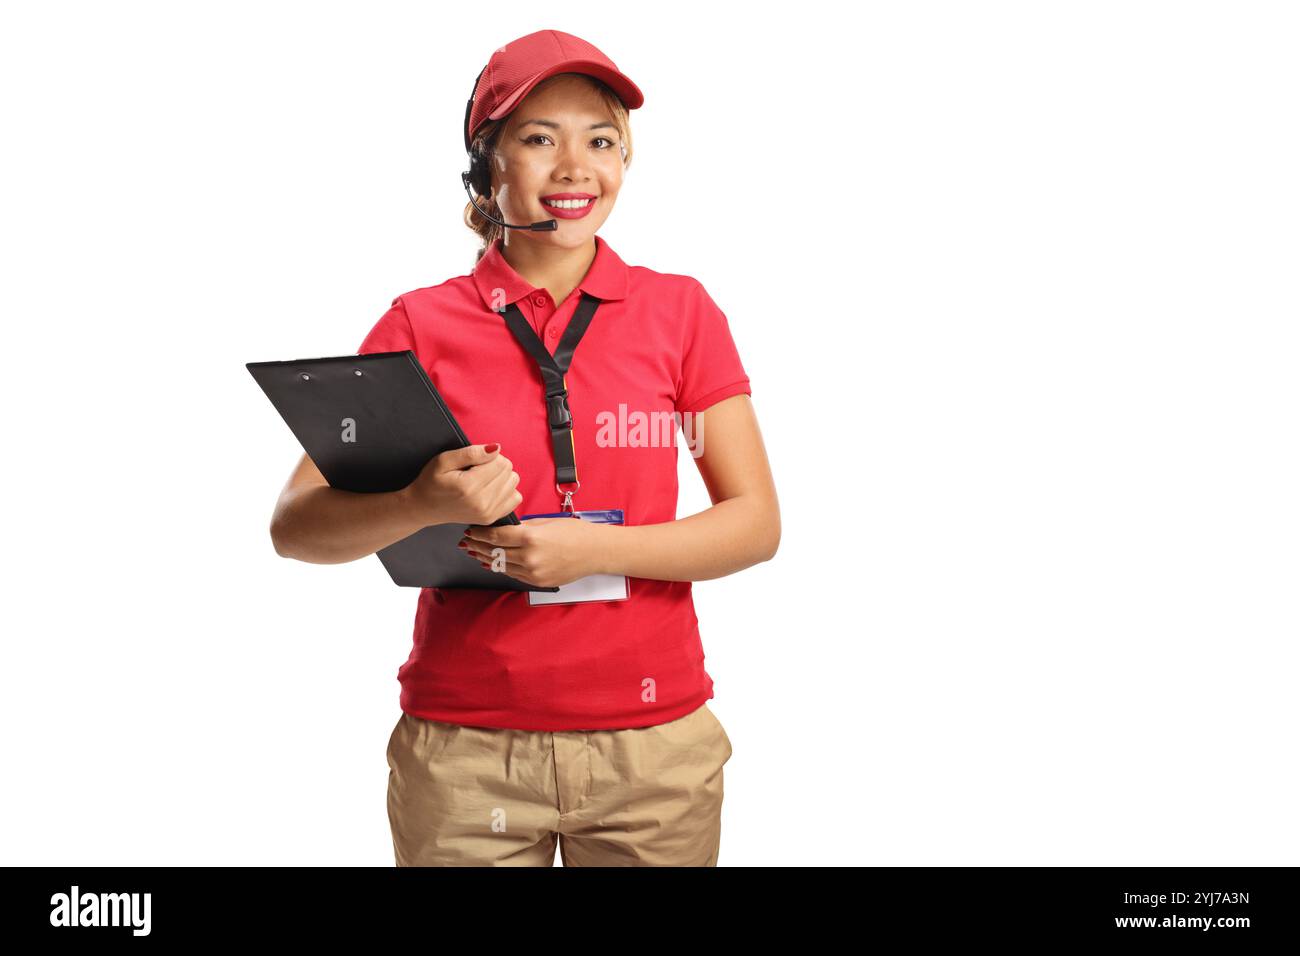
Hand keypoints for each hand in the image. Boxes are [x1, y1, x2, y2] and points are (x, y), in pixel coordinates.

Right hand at [404, 443, 521, 526]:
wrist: (424, 507)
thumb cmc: (432, 481)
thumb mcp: (444, 460)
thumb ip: (471, 453)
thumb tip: (496, 448)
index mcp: (469, 486)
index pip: (500, 462)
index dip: (490, 456)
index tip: (475, 460)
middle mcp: (481, 502)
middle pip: (509, 471)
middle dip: (496, 465)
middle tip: (477, 470)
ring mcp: (487, 513)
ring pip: (514, 483)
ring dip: (502, 477)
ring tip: (483, 479)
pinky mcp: (491, 519)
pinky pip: (515, 498)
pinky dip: (506, 491)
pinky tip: (491, 489)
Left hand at [460, 516, 606, 587]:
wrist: (596, 552)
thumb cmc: (576, 534)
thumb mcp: (546, 523)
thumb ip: (522, 527)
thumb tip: (503, 528)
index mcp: (530, 537)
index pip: (495, 536)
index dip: (479, 534)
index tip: (471, 531)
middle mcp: (529, 557)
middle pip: (494, 552)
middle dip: (478, 546)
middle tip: (467, 542)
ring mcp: (533, 572)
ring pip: (501, 566)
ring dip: (486, 558)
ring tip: (475, 553)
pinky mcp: (538, 582)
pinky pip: (513, 575)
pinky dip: (502, 568)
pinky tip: (493, 563)